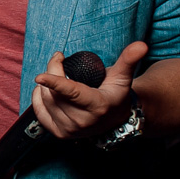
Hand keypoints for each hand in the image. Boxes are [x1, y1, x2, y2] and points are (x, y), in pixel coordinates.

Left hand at [32, 41, 149, 139]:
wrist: (114, 120)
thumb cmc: (116, 94)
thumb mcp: (123, 77)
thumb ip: (129, 60)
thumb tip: (141, 45)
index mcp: (97, 106)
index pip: (72, 93)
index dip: (55, 83)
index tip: (40, 76)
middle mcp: (82, 121)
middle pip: (55, 92)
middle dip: (53, 70)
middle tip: (59, 60)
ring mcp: (70, 130)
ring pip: (45, 100)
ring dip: (45, 84)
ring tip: (56, 76)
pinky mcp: (59, 133)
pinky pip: (39, 110)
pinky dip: (38, 97)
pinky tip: (47, 90)